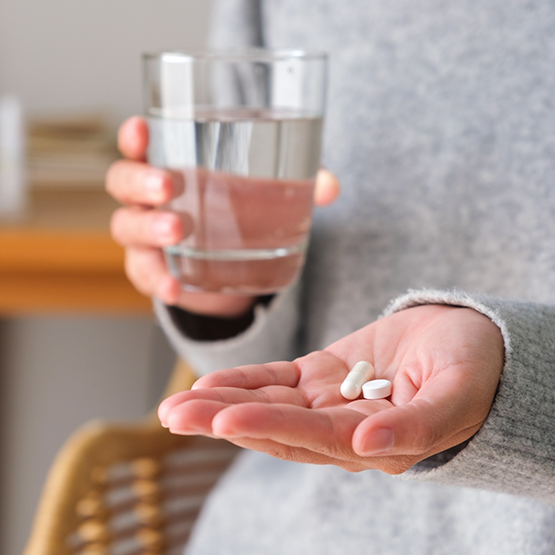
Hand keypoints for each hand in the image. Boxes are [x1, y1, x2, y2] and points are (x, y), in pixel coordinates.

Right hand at [106, 116, 340, 316]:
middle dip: (140, 181)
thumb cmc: (236, 212)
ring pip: (126, 228)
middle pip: (123, 183)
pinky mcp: (155, 270)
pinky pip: (145, 274)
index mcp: (169, 166)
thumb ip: (295, 185)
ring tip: (176, 231)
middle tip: (168, 186)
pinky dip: (157, 280)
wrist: (226, 265)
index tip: (142, 129)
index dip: (134, 136)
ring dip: (148, 229)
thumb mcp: (264, 194)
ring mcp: (146, 236)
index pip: (139, 144)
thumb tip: (330, 187)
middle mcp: (149, 199)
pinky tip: (174, 288)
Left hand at [158, 305, 503, 473]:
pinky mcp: (322, 375)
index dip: (268, 428)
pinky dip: (245, 381)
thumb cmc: (474, 368)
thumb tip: (368, 447)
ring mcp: (328, 402)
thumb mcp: (456, 394)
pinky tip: (210, 383)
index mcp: (375, 443)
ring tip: (175, 404)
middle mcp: (343, 429)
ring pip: (268, 404)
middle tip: (173, 416)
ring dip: (222, 402)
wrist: (469, 338)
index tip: (224, 419)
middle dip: (223, 421)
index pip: (312, 440)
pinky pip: (277, 380)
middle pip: (276, 429)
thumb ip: (417, 425)